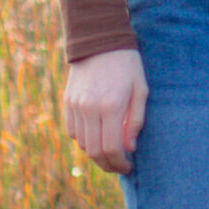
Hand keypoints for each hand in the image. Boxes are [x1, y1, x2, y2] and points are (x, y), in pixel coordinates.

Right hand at [64, 48, 148, 174]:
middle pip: (94, 151)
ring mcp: (75, 106)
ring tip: (111, 151)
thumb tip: (130, 148)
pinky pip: (73, 132)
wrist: (100, 41)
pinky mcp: (67, 103)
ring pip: (82, 144)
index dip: (119, 163)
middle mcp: (89, 109)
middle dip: (107, 164)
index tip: (128, 166)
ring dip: (96, 153)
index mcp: (111, 105)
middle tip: (119, 166)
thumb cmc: (127, 66)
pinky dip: (85, 139)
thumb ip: (136, 121)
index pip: (111, 148)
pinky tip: (98, 135)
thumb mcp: (141, 90)